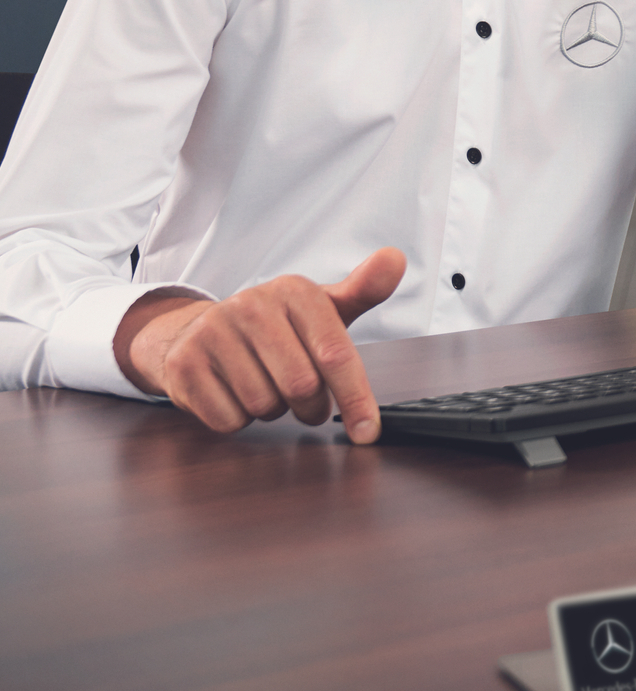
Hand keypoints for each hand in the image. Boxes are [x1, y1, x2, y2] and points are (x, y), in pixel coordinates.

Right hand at [114, 247, 406, 443]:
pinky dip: (239, 419)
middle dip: (310, 406)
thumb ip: (364, 290)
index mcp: (294, 291)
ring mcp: (213, 332)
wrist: (200, 331)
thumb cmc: (279, 327)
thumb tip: (395, 259)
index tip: (368, 431)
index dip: (356, 397)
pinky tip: (235, 394)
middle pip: (301, 385)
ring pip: (264, 405)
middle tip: (307, 401)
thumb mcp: (322, 308)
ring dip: (273, 410)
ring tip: (266, 386)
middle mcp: (252, 304)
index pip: (335, 353)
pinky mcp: (185, 364)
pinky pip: (228, 419)